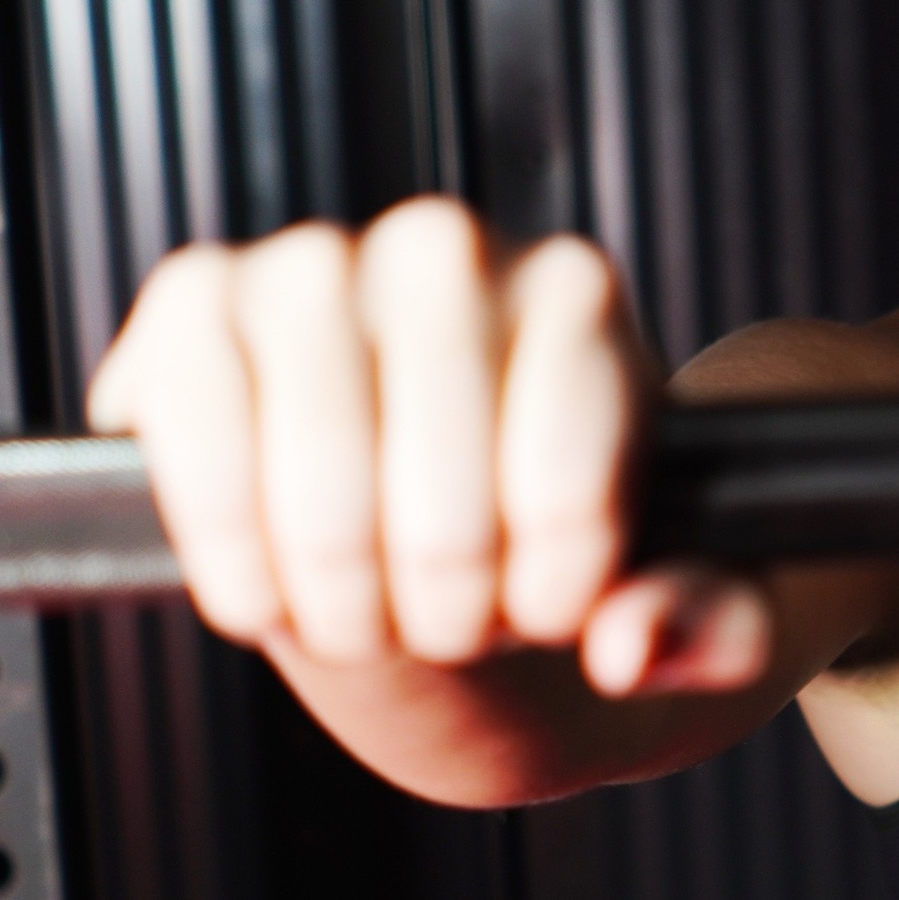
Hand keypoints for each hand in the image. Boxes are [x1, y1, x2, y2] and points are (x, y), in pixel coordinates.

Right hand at [87, 197, 769, 695]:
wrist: (458, 542)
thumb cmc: (578, 558)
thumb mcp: (690, 602)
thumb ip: (712, 625)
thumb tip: (636, 646)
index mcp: (576, 300)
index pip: (563, 455)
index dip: (554, 573)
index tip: (553, 613)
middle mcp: (443, 253)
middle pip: (435, 462)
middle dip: (443, 586)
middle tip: (452, 628)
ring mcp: (309, 270)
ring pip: (308, 449)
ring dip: (336, 578)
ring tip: (366, 620)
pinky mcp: (199, 311)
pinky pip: (186, 416)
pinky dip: (225, 540)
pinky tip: (266, 594)